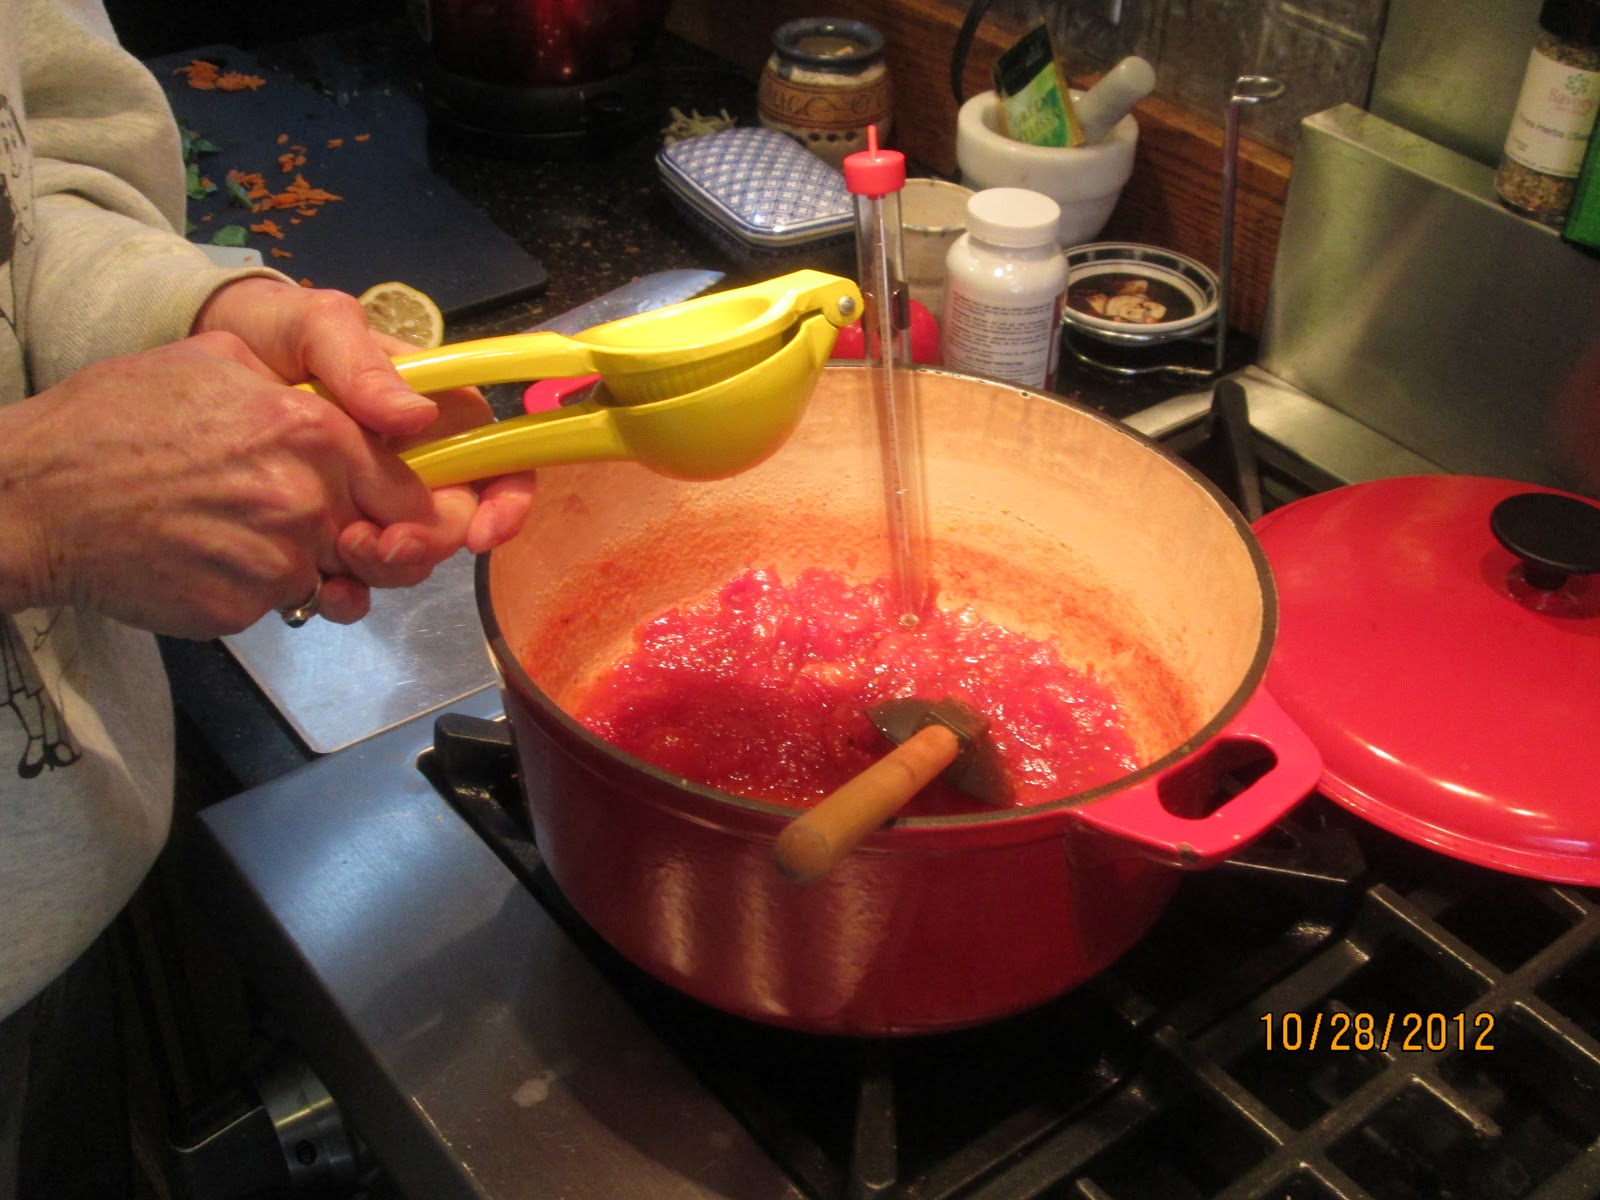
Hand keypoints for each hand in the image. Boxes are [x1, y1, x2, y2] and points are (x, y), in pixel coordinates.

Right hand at [0, 333, 439, 636]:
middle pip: (393, 546)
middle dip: (380, 545)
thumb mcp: (221, 361)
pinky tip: (214, 555)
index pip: (418, 490)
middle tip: (344, 533)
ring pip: (338, 579)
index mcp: (315, 433)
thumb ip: (317, 387)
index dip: (424, 507)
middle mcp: (308, 501)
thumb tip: (394, 412)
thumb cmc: (120, 417)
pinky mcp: (243, 609)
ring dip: (317, 566)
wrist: (33, 498)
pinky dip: (262, 588)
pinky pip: (283, 604)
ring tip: (254, 532)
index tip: (412, 511)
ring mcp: (275, 563)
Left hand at [193, 277, 535, 583]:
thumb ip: (361, 364)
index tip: (480, 535)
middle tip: (381, 548)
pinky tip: (321, 594)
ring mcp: (371, 500)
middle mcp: (413, 463)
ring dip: (387, 569)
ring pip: (409, 555)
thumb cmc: (270, 329)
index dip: (505, 502)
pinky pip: (356, 578)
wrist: (199, 358)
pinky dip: (348, 595)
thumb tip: (417, 418)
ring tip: (340, 558)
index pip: (497, 458)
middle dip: (430, 545)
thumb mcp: (313, 326)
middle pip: (453, 521)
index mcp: (431, 412)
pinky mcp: (330, 531)